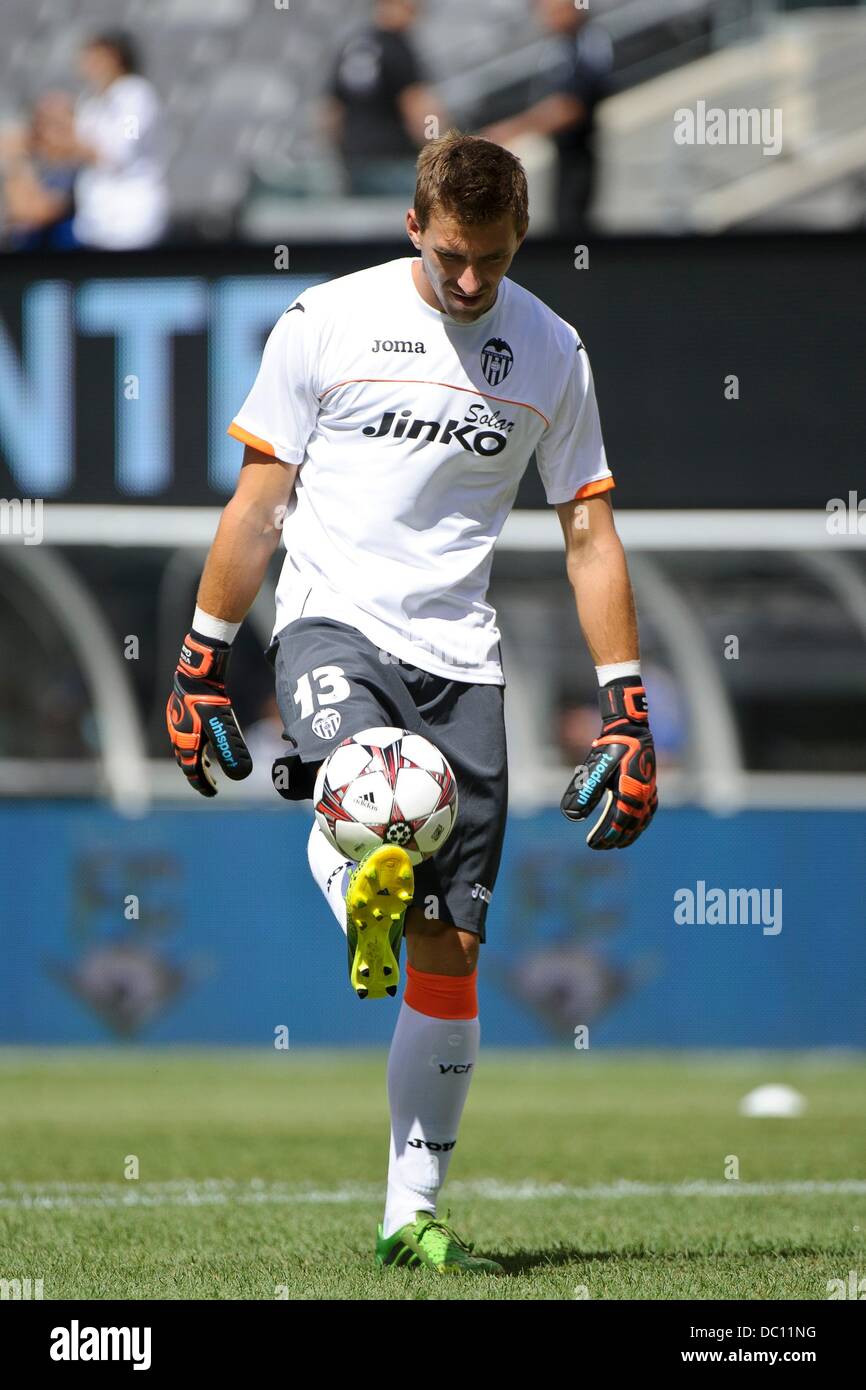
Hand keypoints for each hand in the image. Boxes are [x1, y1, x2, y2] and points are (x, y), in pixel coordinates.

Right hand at [165, 631, 251, 796]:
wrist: (197, 673)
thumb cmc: (208, 700)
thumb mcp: (222, 726)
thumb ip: (230, 750)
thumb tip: (241, 776)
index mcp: (186, 742)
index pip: (192, 770)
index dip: (202, 784)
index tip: (212, 793)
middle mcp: (178, 736)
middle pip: (187, 761)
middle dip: (199, 774)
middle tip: (212, 783)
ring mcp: (178, 724)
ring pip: (185, 748)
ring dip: (197, 759)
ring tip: (209, 764)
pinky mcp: (181, 713)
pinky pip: (186, 735)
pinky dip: (195, 744)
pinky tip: (204, 738)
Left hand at [560, 679, 656, 847]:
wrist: (631, 730)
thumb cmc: (610, 748)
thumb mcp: (596, 769)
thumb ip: (586, 793)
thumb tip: (573, 816)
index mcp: (630, 789)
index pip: (619, 821)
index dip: (608, 835)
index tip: (595, 844)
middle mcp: (643, 793)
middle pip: (631, 825)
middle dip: (615, 838)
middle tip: (599, 847)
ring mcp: (649, 791)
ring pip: (641, 821)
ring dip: (629, 834)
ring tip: (616, 844)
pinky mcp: (650, 788)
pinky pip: (648, 813)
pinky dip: (640, 824)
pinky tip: (633, 828)